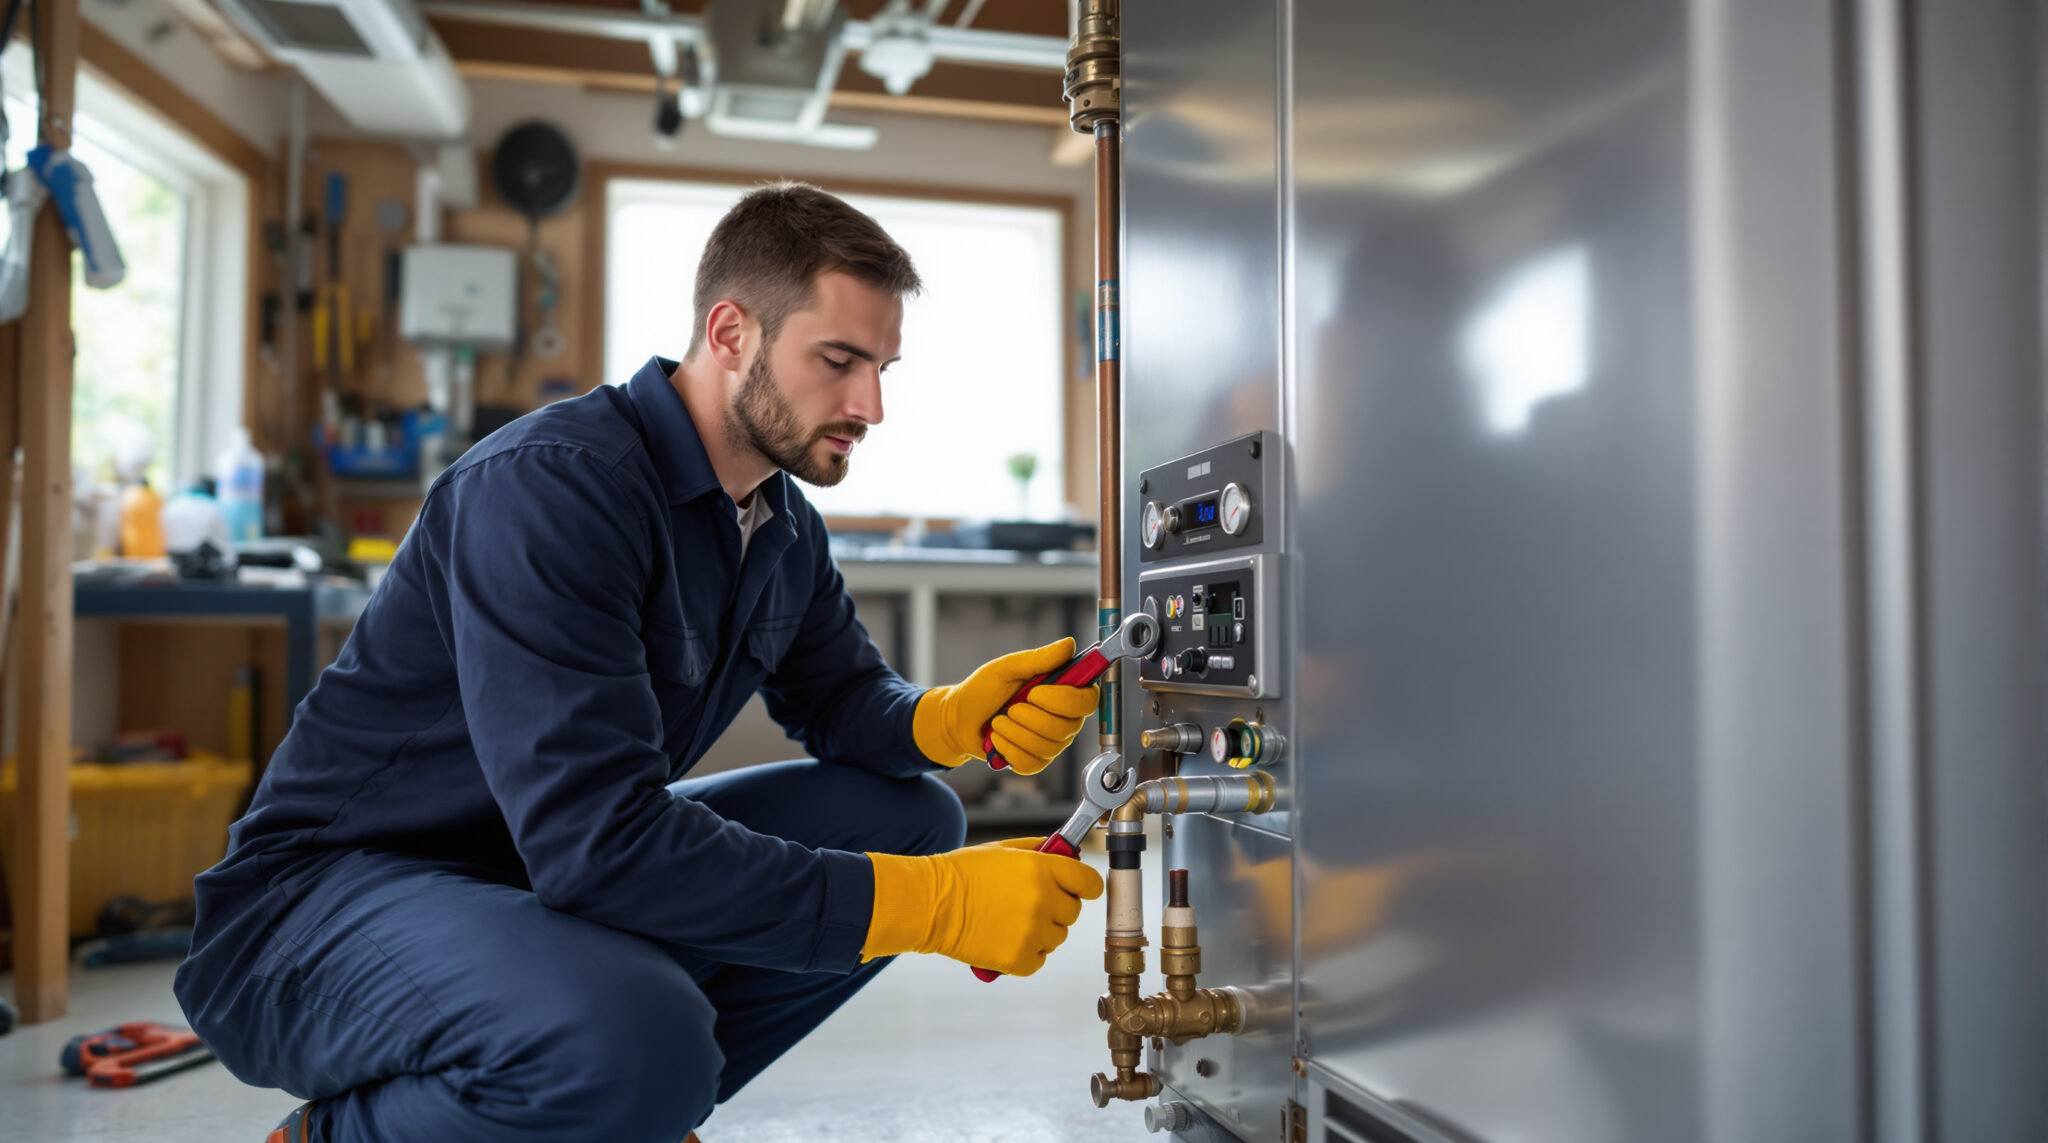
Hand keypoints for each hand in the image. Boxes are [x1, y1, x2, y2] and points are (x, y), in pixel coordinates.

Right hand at [862, 837, 1103, 976]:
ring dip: (1042, 931)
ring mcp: (1033, 932)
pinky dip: (1027, 954)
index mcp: (1042, 869)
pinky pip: (1040, 959)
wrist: (931, 903)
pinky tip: (1006, 939)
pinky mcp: (1020, 959)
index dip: (1085, 886)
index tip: (1079, 888)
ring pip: (1058, 936)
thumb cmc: (962, 873)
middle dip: (1057, 907)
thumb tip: (1064, 854)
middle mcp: (1043, 900)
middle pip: (1073, 911)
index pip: (1090, 882)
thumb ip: (1038, 851)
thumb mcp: (1004, 850)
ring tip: (1012, 922)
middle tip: (1031, 904)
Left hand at [912, 639, 1099, 773]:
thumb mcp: (1008, 668)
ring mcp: (1051, 743)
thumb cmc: (983, 690)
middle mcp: (1063, 719)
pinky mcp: (1035, 761)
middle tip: (1010, 707)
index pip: (1088, 700)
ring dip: (1016, 732)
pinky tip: (999, 739)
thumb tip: (1069, 645)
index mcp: (1063, 691)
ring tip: (999, 721)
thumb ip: (1039, 659)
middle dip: (1031, 717)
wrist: (959, 718)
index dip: (1066, 700)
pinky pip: (1032, 763)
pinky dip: (1009, 749)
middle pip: (1068, 727)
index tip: (1036, 692)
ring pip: (1048, 746)